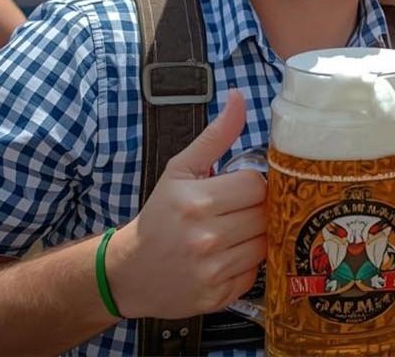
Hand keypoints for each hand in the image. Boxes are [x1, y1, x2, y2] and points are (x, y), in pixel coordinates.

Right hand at [105, 91, 266, 318]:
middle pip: (264, 214)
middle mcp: (205, 238)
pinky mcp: (216, 297)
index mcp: (196, 202)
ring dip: (253, 237)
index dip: (250, 186)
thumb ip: (215, 136)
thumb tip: (238, 97)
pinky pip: (254, 272)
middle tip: (234, 213)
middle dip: (254, 211)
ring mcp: (211, 271)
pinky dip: (246, 265)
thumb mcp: (180, 171)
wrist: (130, 271)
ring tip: (231, 234)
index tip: (236, 191)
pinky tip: (225, 258)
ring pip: (265, 243)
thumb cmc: (160, 216)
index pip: (256, 185)